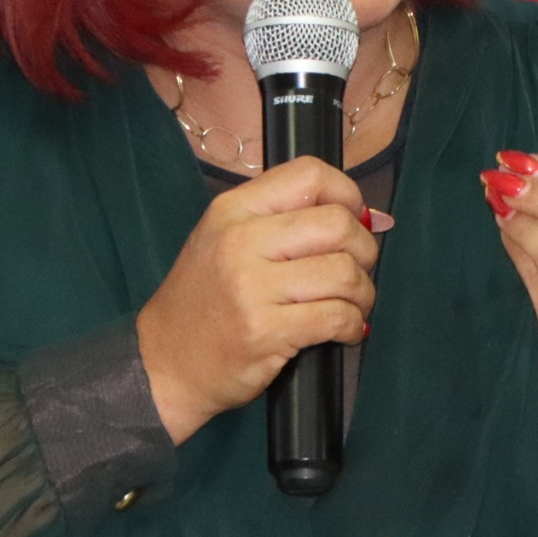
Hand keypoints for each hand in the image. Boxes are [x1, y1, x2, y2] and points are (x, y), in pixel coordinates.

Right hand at [136, 155, 385, 444]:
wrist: (163, 362)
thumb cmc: (205, 302)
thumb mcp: (228, 242)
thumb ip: (290, 222)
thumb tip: (373, 218)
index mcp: (232, 210)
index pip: (310, 174)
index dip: (348, 195)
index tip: (356, 220)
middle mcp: (240, 241)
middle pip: (338, 224)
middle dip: (365, 251)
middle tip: (356, 272)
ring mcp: (250, 287)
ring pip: (345, 273)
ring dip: (363, 295)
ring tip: (350, 307)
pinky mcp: (265, 330)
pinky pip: (337, 317)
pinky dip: (353, 326)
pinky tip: (343, 331)